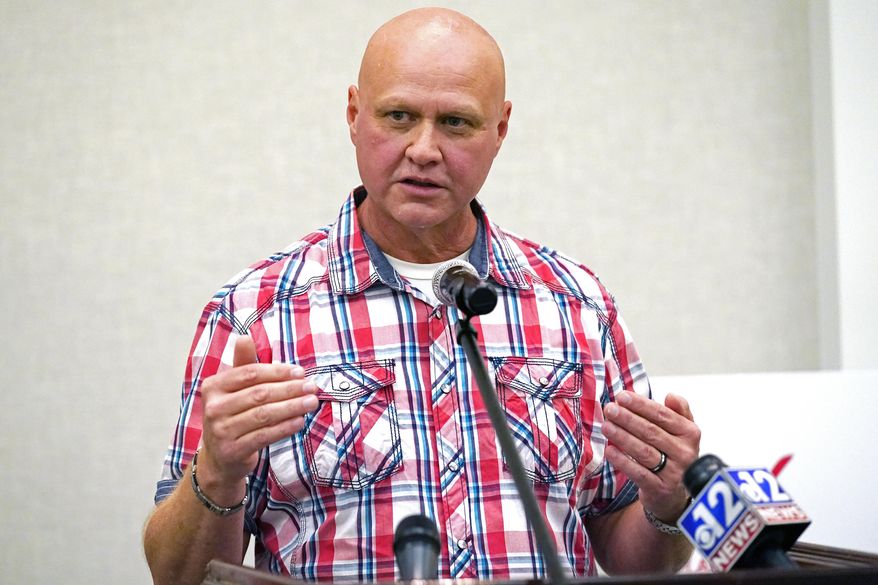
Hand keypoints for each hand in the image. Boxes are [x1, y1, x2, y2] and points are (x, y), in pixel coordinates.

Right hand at [196, 336, 318, 496]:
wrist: (219, 459)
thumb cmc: (233, 417)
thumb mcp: (234, 390)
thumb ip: (243, 365)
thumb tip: (244, 337)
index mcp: (213, 386)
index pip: (250, 373)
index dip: (277, 372)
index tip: (300, 372)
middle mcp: (213, 407)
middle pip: (259, 394)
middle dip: (290, 389)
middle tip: (312, 386)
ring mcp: (220, 431)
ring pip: (264, 414)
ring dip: (292, 407)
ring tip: (312, 402)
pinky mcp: (232, 450)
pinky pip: (264, 436)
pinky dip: (285, 427)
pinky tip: (300, 421)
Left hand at [603, 392, 700, 520]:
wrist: (673, 493)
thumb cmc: (672, 454)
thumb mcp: (681, 431)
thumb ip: (678, 411)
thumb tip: (671, 396)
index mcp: (690, 433)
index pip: (663, 415)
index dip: (641, 405)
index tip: (622, 396)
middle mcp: (685, 453)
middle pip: (652, 432)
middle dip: (628, 418)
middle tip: (610, 409)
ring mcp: (674, 473)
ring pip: (644, 451)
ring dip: (622, 437)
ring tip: (606, 426)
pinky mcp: (660, 489)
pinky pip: (639, 473)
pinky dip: (623, 461)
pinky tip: (609, 450)